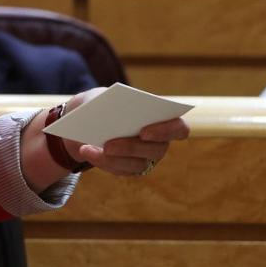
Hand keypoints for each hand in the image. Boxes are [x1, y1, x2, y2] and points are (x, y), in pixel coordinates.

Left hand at [60, 88, 190, 176]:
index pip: (179, 128)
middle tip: (108, 144)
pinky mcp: (131, 168)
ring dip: (111, 158)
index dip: (166, 131)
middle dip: (130, 147)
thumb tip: (104, 111)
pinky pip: (120, 170)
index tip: (144, 132)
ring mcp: (147, 157)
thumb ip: (106, 100)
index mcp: (162, 119)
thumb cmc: (102, 104)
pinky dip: (101, 161)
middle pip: (156, 150)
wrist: (87, 119)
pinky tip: (85, 151)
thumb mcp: (101, 96)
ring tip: (86, 149)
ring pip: (137, 164)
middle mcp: (160, 142)